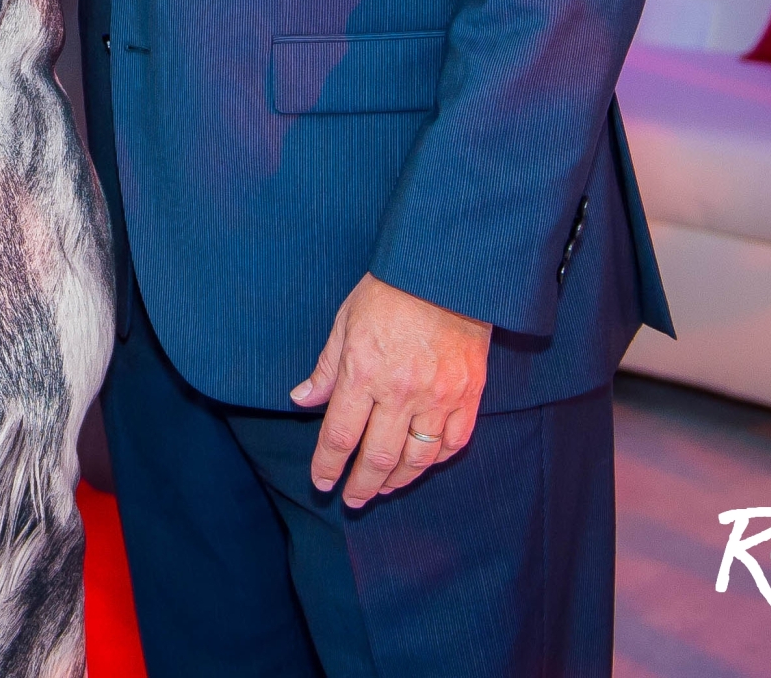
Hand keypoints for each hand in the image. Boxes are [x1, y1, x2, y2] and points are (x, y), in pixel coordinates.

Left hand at [290, 272, 489, 506]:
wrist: (446, 271)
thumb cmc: (390, 291)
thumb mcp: (345, 322)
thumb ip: (326, 368)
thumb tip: (302, 399)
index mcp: (364, 373)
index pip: (340, 435)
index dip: (328, 465)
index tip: (322, 482)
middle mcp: (401, 392)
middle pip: (377, 457)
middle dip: (361, 486)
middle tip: (352, 499)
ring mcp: (439, 397)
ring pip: (417, 459)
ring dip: (397, 480)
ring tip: (383, 488)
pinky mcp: (469, 395)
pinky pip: (454, 443)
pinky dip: (436, 461)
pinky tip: (422, 465)